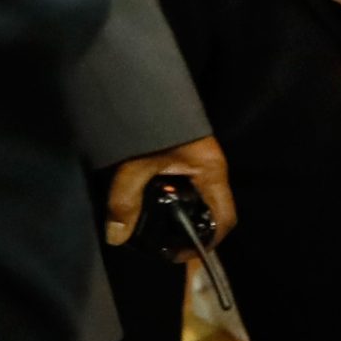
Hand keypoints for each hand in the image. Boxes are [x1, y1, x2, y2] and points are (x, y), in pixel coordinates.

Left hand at [105, 134, 234, 248]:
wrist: (142, 87)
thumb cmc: (150, 124)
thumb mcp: (134, 166)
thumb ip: (124, 201)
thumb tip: (116, 237)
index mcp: (211, 173)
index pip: (224, 218)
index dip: (209, 241)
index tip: (182, 253)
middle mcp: (212, 170)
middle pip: (213, 211)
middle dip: (191, 230)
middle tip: (165, 243)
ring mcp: (201, 161)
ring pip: (198, 198)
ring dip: (181, 214)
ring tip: (156, 225)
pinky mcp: (186, 155)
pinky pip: (187, 185)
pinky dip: (173, 198)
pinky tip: (152, 201)